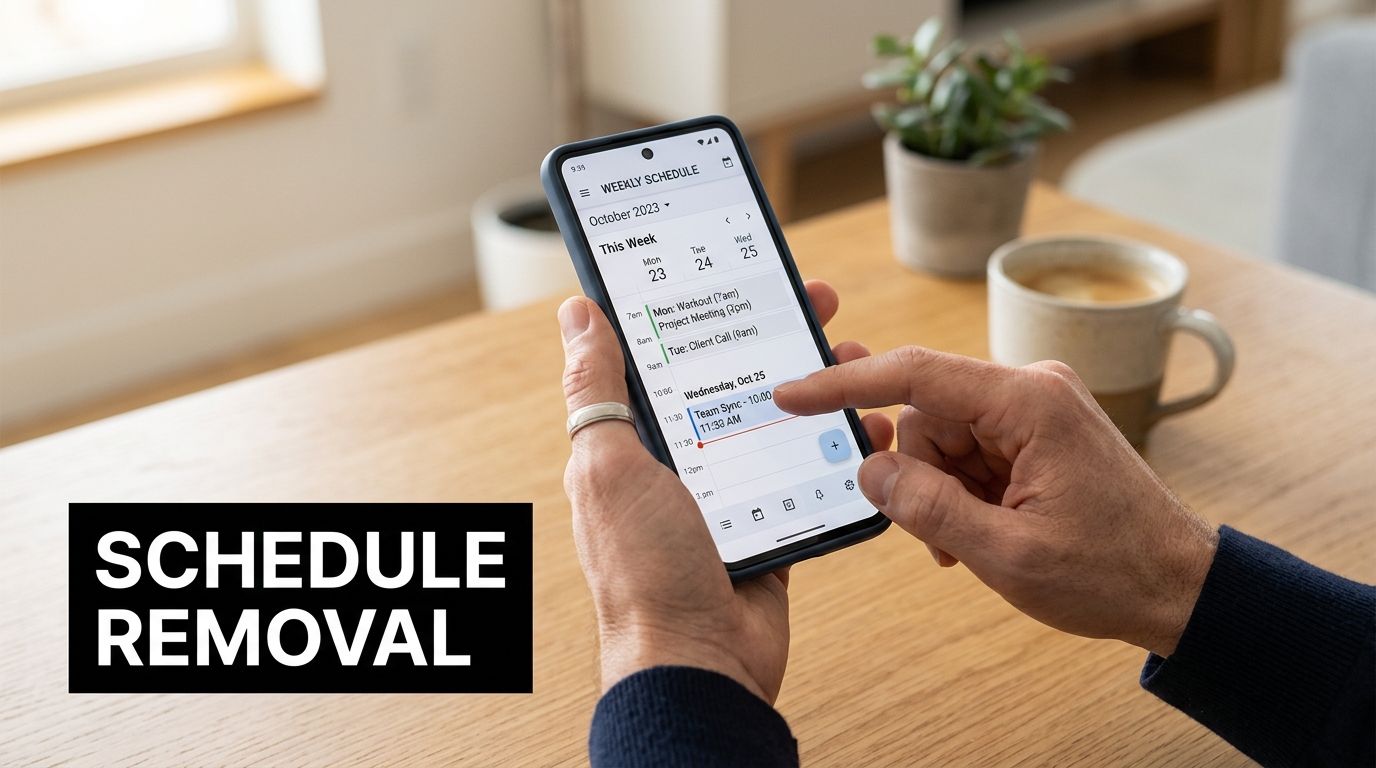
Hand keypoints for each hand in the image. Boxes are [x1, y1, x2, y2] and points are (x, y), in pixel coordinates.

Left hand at [558, 280, 893, 701]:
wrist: (698, 663)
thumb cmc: (644, 571)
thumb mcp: (610, 468)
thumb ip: (597, 392)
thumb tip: (577, 315)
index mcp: (631, 444)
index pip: (670, 357)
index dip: (706, 312)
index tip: (745, 275)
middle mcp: (678, 465)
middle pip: (734, 382)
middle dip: (778, 339)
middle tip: (822, 305)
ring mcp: (725, 497)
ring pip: (776, 424)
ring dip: (818, 389)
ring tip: (858, 358)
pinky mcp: (767, 528)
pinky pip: (804, 477)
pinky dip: (836, 451)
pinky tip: (867, 427)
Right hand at [774, 348, 1217, 656]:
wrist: (1181, 588)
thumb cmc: (1112, 572)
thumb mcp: (1008, 554)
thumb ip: (928, 507)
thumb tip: (870, 469)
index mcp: (1028, 402)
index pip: (916, 373)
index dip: (846, 383)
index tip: (793, 393)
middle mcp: (1031, 389)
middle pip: (926, 414)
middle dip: (918, 475)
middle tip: (939, 535)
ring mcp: (1036, 409)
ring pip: (942, 436)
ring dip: (940, 491)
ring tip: (972, 542)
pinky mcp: (1037, 431)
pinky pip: (970, 450)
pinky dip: (962, 491)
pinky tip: (983, 530)